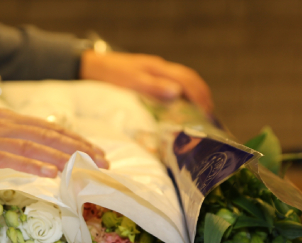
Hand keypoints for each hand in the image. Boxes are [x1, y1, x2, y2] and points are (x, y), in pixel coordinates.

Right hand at [0, 105, 108, 180]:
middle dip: (78, 150)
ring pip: (32, 148)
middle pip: (46, 137)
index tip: (97, 152)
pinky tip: (48, 174)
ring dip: (62, 159)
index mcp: (0, 120)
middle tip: (103, 164)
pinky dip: (29, 167)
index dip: (74, 140)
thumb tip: (24, 155)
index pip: (46, 128)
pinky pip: (4, 162)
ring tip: (86, 170)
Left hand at [80, 51, 213, 114]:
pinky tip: (180, 108)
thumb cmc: (110, 74)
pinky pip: (172, 85)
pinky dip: (182, 96)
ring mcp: (155, 72)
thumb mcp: (131, 81)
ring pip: (183, 82)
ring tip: (200, 114)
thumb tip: (178, 92)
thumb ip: (153, 86)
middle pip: (190, 80)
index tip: (207, 114)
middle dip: (202, 97)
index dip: (200, 97)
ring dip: (194, 97)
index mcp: (159, 68)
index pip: (189, 81)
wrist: (91, 66)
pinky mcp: (149, 78)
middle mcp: (160, 69)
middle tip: (209, 117)